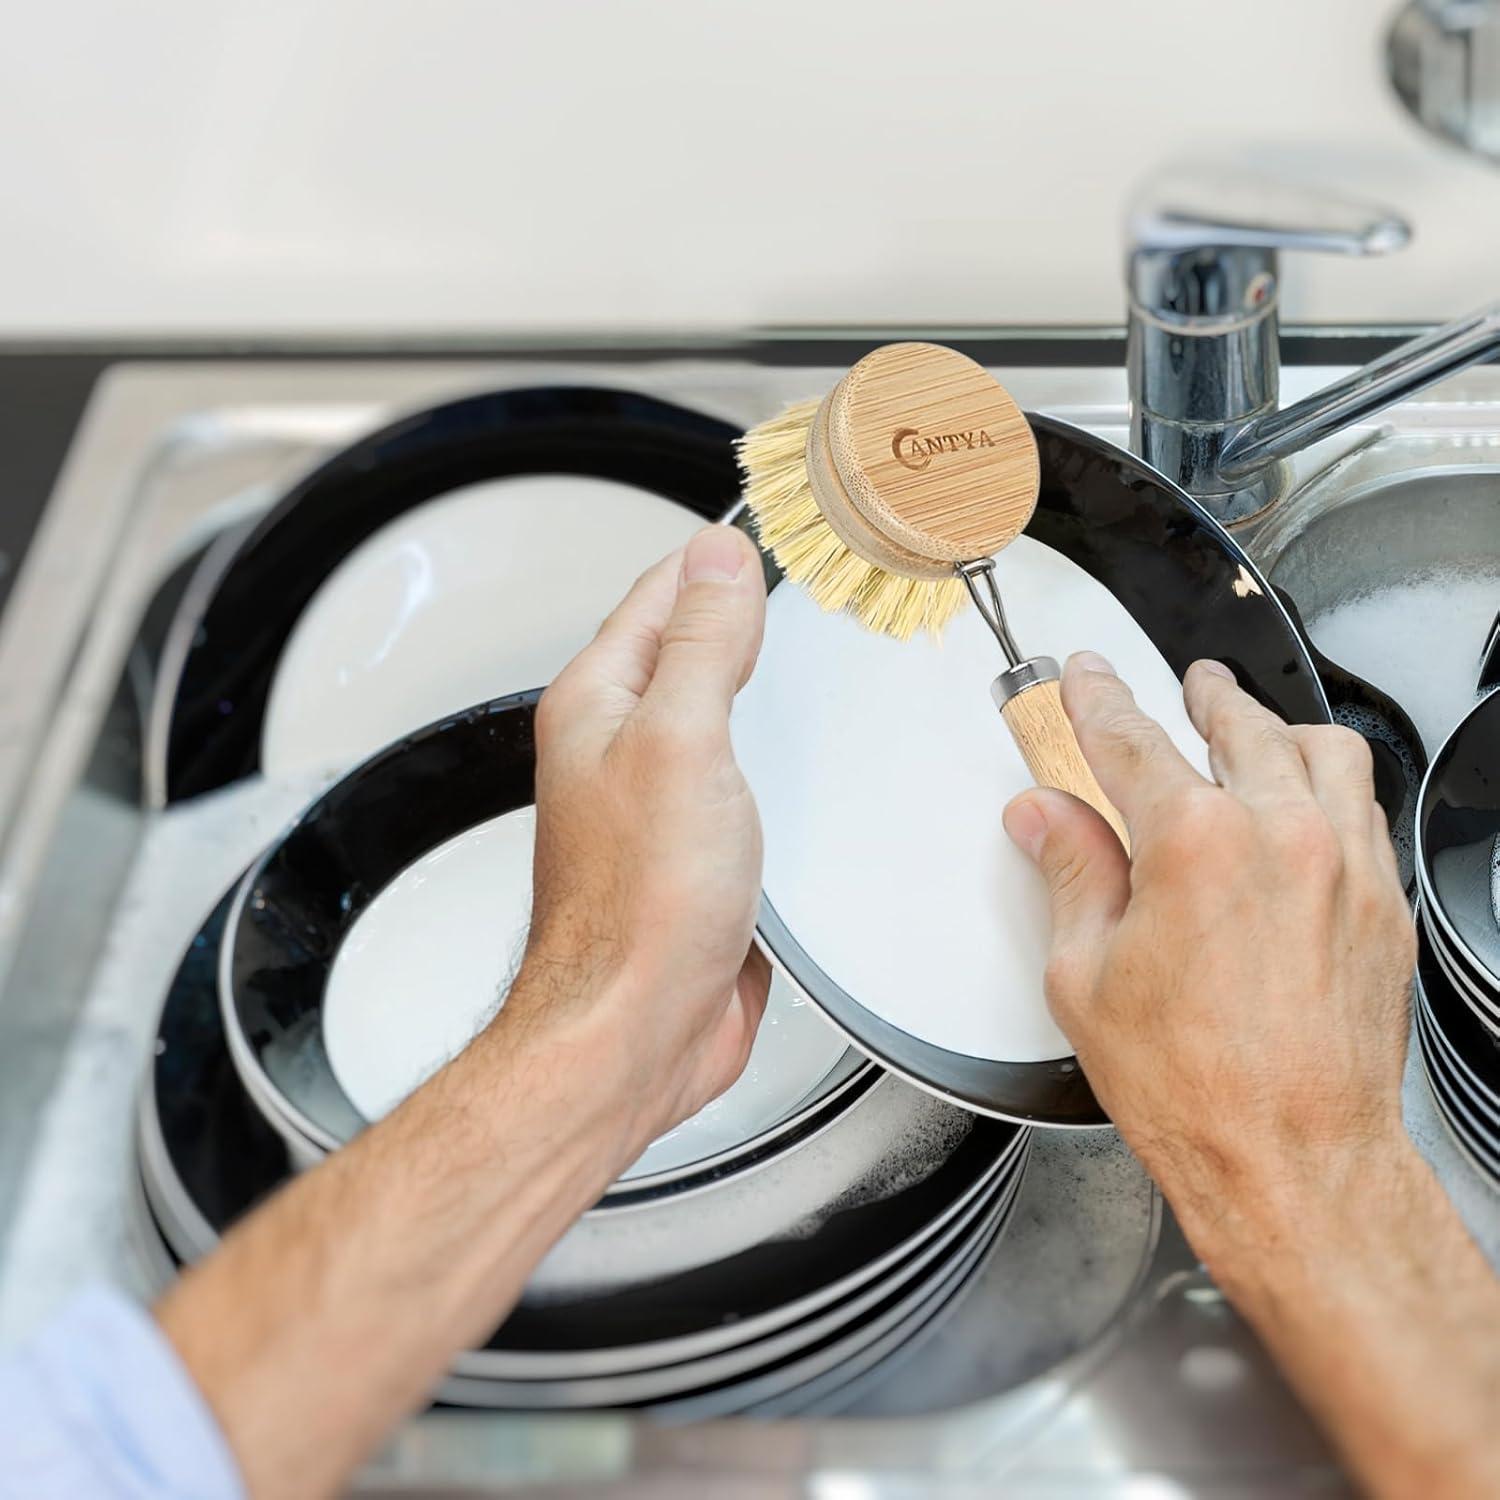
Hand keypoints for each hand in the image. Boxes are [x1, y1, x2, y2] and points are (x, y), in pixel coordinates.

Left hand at [509, 523, 771, 1169]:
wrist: (637, 1031)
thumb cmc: (638, 910)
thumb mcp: (678, 743)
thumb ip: (701, 644)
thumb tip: (716, 558)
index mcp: (599, 705)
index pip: (661, 594)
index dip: (718, 557)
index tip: (774, 528)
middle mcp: (621, 747)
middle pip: (688, 650)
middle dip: (747, 615)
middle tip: (808, 584)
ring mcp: (660, 801)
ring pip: (718, 717)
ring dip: (765, 689)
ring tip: (812, 653)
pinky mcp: (699, 851)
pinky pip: (742, 782)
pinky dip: (777, 760)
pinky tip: (811, 759)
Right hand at [1001, 655, 1499, 1499]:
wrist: (1293, 1162)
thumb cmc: (1196, 1088)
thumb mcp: (1085, 976)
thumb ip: (1070, 873)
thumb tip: (1045, 819)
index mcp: (1195, 841)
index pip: (1131, 738)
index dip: (1096, 698)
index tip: (1086, 678)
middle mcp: (1283, 835)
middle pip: (1238, 723)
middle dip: (1200, 694)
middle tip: (1180, 686)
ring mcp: (1346, 866)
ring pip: (1322, 749)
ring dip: (1276, 726)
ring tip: (1251, 724)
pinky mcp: (1384, 905)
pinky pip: (1364, 806)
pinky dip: (1328, 782)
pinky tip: (1307, 798)